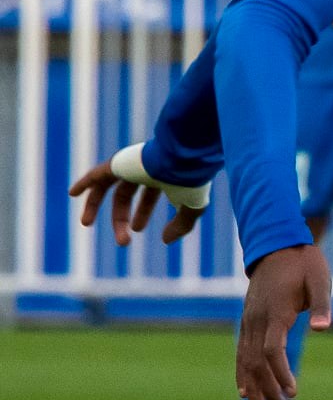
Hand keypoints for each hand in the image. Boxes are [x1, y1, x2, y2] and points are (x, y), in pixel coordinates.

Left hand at [69, 150, 206, 245]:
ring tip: (86, 224)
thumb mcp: (193, 208)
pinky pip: (97, 173)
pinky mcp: (119, 162)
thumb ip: (182, 225)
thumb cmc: (191, 180)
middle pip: (124, 195)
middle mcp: (143, 168)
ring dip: (94, 204)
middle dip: (121, 218)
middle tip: (123, 242)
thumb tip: (166, 240)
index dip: (142, 214)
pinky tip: (72, 194)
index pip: (147, 196)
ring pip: (106, 185)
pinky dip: (85, 182)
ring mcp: (130, 164)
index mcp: (161, 175)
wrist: (185, 157)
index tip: (138, 231)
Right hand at [237, 243, 331, 399]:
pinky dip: (242, 373)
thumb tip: (324, 329)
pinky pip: (241, 352)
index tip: (293, 391)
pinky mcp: (247, 321)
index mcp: (275, 311)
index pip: (272, 350)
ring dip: (253, 388)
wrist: (277, 244)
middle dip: (268, 390)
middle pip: (257, 362)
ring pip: (245, 361)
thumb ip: (322, 305)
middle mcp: (256, 319)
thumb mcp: (320, 279)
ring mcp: (248, 321)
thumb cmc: (304, 263)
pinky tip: (245, 391)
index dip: (281, 373)